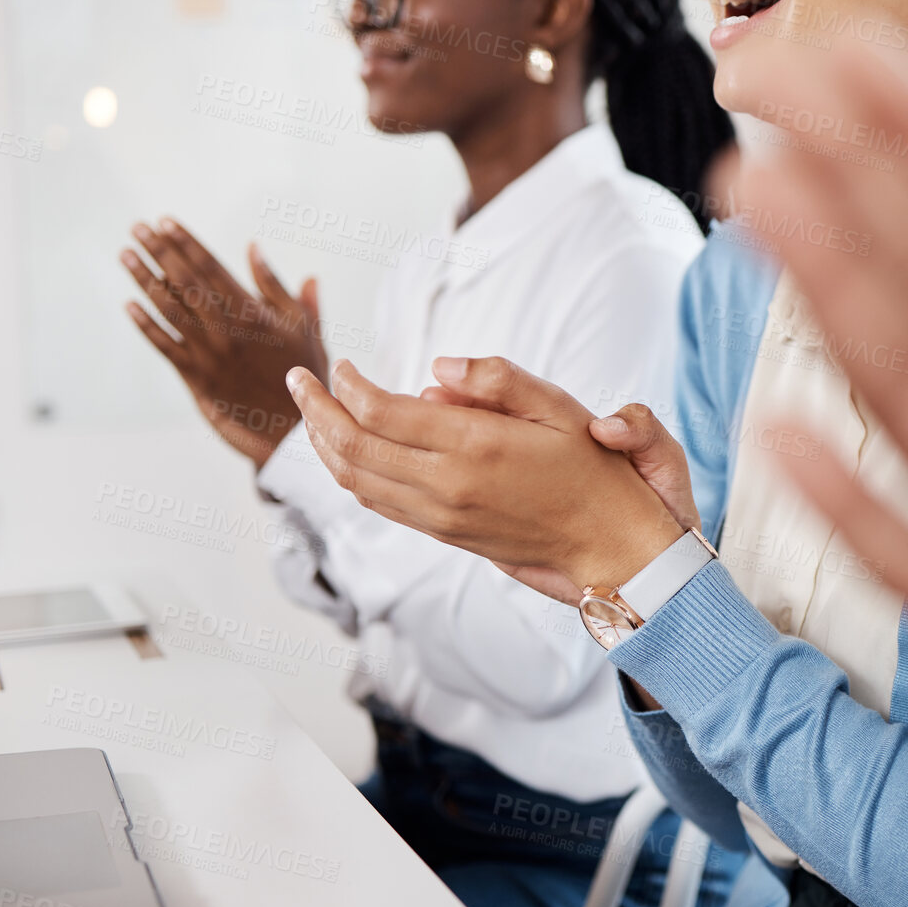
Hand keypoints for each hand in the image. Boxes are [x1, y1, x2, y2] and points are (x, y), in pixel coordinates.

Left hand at [121, 219, 327, 468]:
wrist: (294, 429)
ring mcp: (210, 354)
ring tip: (126, 255)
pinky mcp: (197, 378)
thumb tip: (253, 249)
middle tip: (138, 228)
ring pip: (169, 309)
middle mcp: (227, 330)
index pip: (211, 269)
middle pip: (185, 282)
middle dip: (159, 252)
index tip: (165, 222)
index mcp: (253, 313)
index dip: (186, 243)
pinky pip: (165, 347)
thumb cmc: (303, 373)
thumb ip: (276, 287)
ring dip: (144, 280)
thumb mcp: (303, 326)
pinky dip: (145, 325)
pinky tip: (129, 305)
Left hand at [286, 357, 684, 591]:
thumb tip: (435, 369)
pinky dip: (349, 474)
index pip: (381, 411)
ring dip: (323, 445)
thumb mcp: (558, 406)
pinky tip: (346, 452)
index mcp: (474, 445)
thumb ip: (496, 379)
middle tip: (299, 381)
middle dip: (316, 411)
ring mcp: (441, 515)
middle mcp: (448, 485)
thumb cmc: (590, 467)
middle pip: (352, 447)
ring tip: (312, 413)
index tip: (343, 363)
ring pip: (355, 481)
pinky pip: (378, 502)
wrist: (608, 543)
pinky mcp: (443, 533)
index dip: (349, 384)